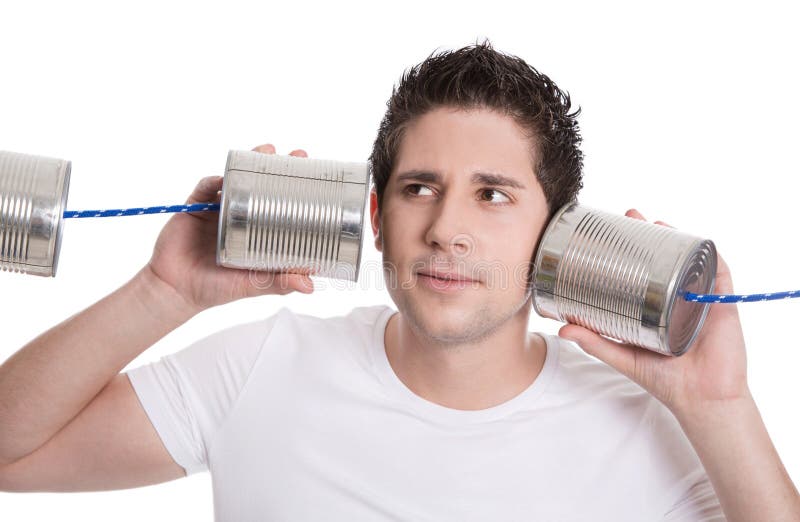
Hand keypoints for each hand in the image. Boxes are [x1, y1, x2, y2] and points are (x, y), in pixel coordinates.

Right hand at [145, 143, 314, 311]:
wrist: (175, 290)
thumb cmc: (217, 288)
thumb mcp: (253, 286)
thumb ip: (279, 283)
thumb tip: (310, 285)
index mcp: (259, 232)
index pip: (283, 206)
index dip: (299, 190)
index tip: (318, 178)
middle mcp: (241, 217)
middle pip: (263, 186)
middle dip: (280, 168)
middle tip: (298, 155)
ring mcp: (219, 210)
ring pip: (237, 180)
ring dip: (250, 163)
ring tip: (267, 150)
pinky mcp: (196, 208)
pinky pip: (205, 187)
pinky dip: (214, 180)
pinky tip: (224, 178)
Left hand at [557, 209, 749, 415]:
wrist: (701, 400)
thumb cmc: (665, 381)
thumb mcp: (623, 356)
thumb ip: (595, 342)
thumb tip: (561, 327)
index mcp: (657, 307)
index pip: (642, 269)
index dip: (629, 249)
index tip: (611, 230)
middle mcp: (678, 298)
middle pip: (665, 258)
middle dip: (649, 233)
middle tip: (631, 215)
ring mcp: (700, 299)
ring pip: (690, 260)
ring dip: (677, 237)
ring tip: (657, 223)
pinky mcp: (722, 305)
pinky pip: (720, 274)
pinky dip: (710, 256)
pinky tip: (698, 242)